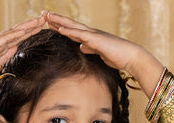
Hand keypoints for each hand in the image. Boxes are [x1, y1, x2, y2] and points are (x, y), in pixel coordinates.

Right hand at [0, 16, 45, 101]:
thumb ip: (5, 56)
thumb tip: (15, 49)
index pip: (17, 37)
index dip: (29, 32)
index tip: (40, 27)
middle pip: (17, 32)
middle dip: (31, 26)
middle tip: (43, 19)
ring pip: (13, 32)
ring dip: (26, 27)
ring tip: (38, 21)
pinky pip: (5, 39)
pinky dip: (15, 34)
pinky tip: (24, 31)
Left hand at [43, 11, 162, 93]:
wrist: (130, 57)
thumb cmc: (117, 56)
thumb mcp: (99, 53)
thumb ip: (90, 48)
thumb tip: (81, 47)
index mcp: (90, 37)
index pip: (71, 30)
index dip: (60, 25)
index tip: (48, 22)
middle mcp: (90, 33)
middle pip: (69, 24)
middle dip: (56, 19)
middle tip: (43, 14)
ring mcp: (93, 35)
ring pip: (72, 26)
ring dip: (59, 21)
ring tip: (47, 17)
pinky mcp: (96, 40)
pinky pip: (80, 34)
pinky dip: (70, 31)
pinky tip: (61, 29)